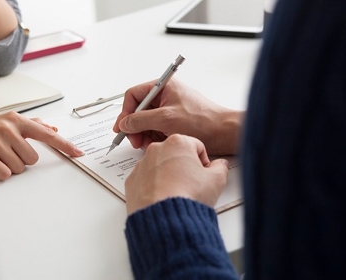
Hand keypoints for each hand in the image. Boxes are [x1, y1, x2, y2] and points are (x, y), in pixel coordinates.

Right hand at [0, 112, 82, 179]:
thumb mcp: (7, 122)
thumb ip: (32, 125)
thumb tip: (52, 128)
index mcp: (16, 120)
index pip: (47, 135)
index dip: (65, 145)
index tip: (78, 152)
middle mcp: (7, 129)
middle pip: (32, 159)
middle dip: (21, 160)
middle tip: (5, 152)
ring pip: (19, 168)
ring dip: (9, 167)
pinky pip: (4, 174)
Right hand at [113, 78, 242, 154]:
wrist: (224, 134)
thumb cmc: (203, 121)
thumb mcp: (166, 119)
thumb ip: (141, 120)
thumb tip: (124, 123)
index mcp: (164, 87)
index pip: (134, 95)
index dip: (126, 112)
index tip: (122, 127)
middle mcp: (165, 96)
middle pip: (138, 111)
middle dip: (135, 127)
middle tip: (135, 140)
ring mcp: (168, 110)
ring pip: (145, 123)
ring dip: (144, 135)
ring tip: (148, 144)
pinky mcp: (173, 123)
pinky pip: (155, 130)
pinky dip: (153, 138)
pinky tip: (157, 145)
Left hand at [125, 134, 228, 214]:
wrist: (165, 218)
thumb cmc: (187, 196)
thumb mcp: (216, 181)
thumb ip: (220, 168)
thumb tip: (220, 165)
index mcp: (177, 142)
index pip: (196, 146)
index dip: (203, 161)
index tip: (204, 173)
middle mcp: (156, 150)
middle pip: (175, 154)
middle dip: (184, 167)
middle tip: (191, 184)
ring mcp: (141, 165)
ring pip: (159, 166)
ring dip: (168, 176)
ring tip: (177, 193)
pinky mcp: (132, 181)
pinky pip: (146, 179)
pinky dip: (154, 186)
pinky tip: (163, 197)